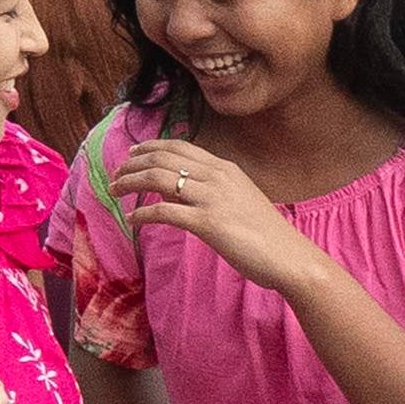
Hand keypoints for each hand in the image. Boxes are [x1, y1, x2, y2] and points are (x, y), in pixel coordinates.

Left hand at [106, 109, 318, 283]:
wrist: (289, 256)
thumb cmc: (265, 233)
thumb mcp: (239, 198)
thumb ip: (211, 189)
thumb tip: (177, 189)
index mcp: (224, 168)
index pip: (178, 146)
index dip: (149, 147)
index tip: (131, 155)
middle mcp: (216, 176)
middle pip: (162, 158)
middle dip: (132, 165)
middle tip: (116, 177)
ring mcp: (211, 198)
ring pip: (157, 178)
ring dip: (130, 183)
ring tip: (116, 192)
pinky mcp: (207, 223)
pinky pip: (164, 211)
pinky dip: (142, 214)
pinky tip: (133, 220)